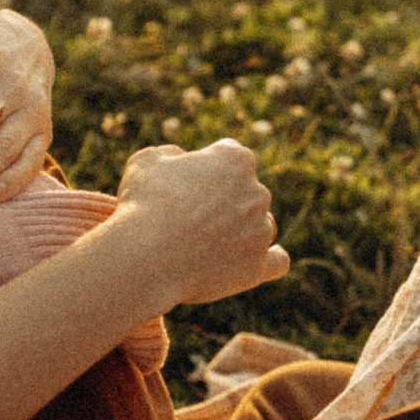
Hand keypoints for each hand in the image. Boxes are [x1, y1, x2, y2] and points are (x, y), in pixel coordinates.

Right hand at [113, 140, 288, 306]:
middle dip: (224, 202)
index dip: (204, 168)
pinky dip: (267, 260)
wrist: (146, 257)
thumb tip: (182, 160)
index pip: (227, 156)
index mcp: (236, 159)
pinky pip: (277, 261)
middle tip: (189, 220)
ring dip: (241, 231)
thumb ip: (171, 154)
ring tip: (207, 246)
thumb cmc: (143, 204)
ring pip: (259, 226)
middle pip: (246, 192)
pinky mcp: (258, 266)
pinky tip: (252, 261)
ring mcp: (261, 230)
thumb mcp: (147, 161)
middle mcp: (257, 192)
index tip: (182, 186)